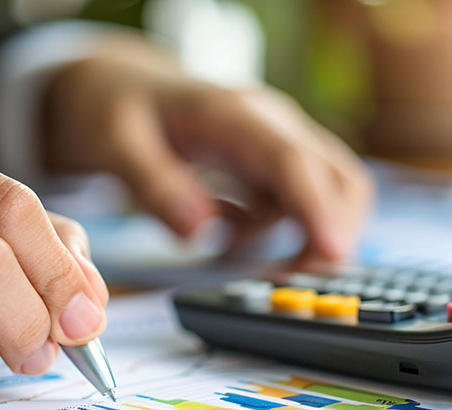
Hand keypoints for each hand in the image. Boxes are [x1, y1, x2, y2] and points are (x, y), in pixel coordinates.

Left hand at [44, 35, 372, 263]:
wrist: (123, 91)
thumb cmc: (119, 112)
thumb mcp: (117, 146)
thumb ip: (154, 185)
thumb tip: (197, 230)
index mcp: (232, 115)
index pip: (290, 161)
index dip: (316, 208)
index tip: (333, 253)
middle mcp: (268, 126)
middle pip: (335, 177)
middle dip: (329, 231)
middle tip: (290, 276)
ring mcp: (273, 145)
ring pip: (325, 194)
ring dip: (299, 237)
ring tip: (233, 253)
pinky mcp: (268, 166)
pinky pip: (293, 205)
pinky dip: (271, 234)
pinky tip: (226, 238)